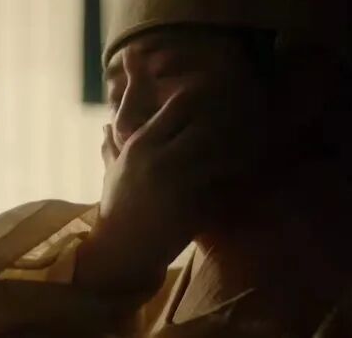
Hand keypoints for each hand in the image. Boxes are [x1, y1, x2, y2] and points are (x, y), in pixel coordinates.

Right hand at [75, 89, 221, 295]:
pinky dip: (236, 177)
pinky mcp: (196, 206)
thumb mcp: (112, 172)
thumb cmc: (117, 208)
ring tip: (244, 149)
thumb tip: (106, 126)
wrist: (122, 250)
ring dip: (235, 149)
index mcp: (141, 144)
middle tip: (239, 124)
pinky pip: (226, 183)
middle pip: (206, 123)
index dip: (200, 101)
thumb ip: (112, 146)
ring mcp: (180, 183)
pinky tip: (241, 176)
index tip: (212, 105)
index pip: (179, 104)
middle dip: (224, 122)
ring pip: (222, 152)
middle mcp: (161, 158)